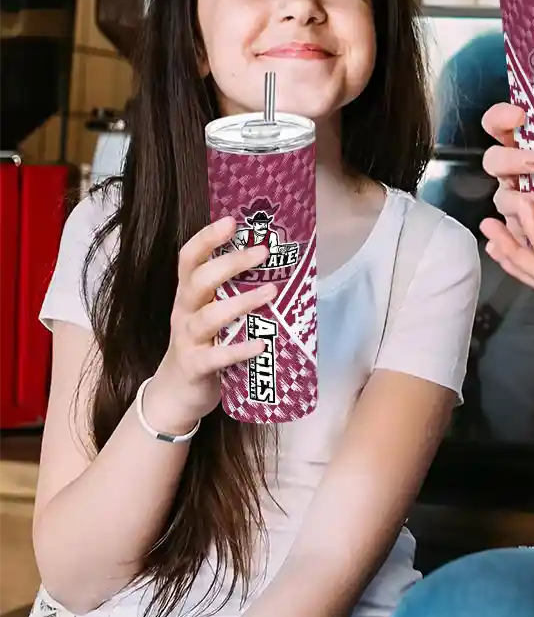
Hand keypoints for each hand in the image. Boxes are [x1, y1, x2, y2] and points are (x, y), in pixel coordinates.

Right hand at [146, 217, 276, 433]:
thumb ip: (232, 291)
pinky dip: (239, 349)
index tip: (231, 221)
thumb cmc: (204, 343)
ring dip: (242, 303)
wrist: (175, 395)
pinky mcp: (195, 367)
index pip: (189, 258)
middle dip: (230, 263)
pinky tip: (262, 343)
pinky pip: (217, 357)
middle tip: (263, 252)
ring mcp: (187, 339)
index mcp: (189, 294)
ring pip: (209, 316)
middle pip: (199, 281)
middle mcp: (184, 311)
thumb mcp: (211, 312)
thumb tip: (275, 264)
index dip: (207, 238)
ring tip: (272, 292)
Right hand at [480, 102, 533, 245]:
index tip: (520, 115)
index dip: (501, 118)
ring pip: (501, 198)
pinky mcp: (520, 228)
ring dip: (517, 199)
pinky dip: (523, 228)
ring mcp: (513, 200)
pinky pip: (513, 229)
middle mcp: (512, 172)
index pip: (498, 125)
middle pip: (493, 161)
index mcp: (522, 147)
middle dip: (512, 159)